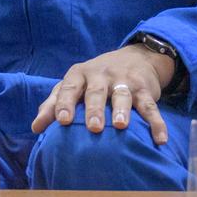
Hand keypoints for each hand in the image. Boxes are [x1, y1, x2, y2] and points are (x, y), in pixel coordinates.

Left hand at [30, 44, 176, 144]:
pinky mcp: (145, 89)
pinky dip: (157, 123)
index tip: (62, 120)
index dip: (65, 103)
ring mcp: (125, 81)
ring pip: (124, 95)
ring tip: (121, 126)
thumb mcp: (73, 84)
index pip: (70, 87)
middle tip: (93, 127)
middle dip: (95, 109)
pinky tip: (160, 139)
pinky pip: (151, 106)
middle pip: (97, 92)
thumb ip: (53, 103)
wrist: (135, 57)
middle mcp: (102, 75)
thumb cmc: (95, 78)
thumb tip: (36, 127)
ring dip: (123, 110)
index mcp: (80, 74)